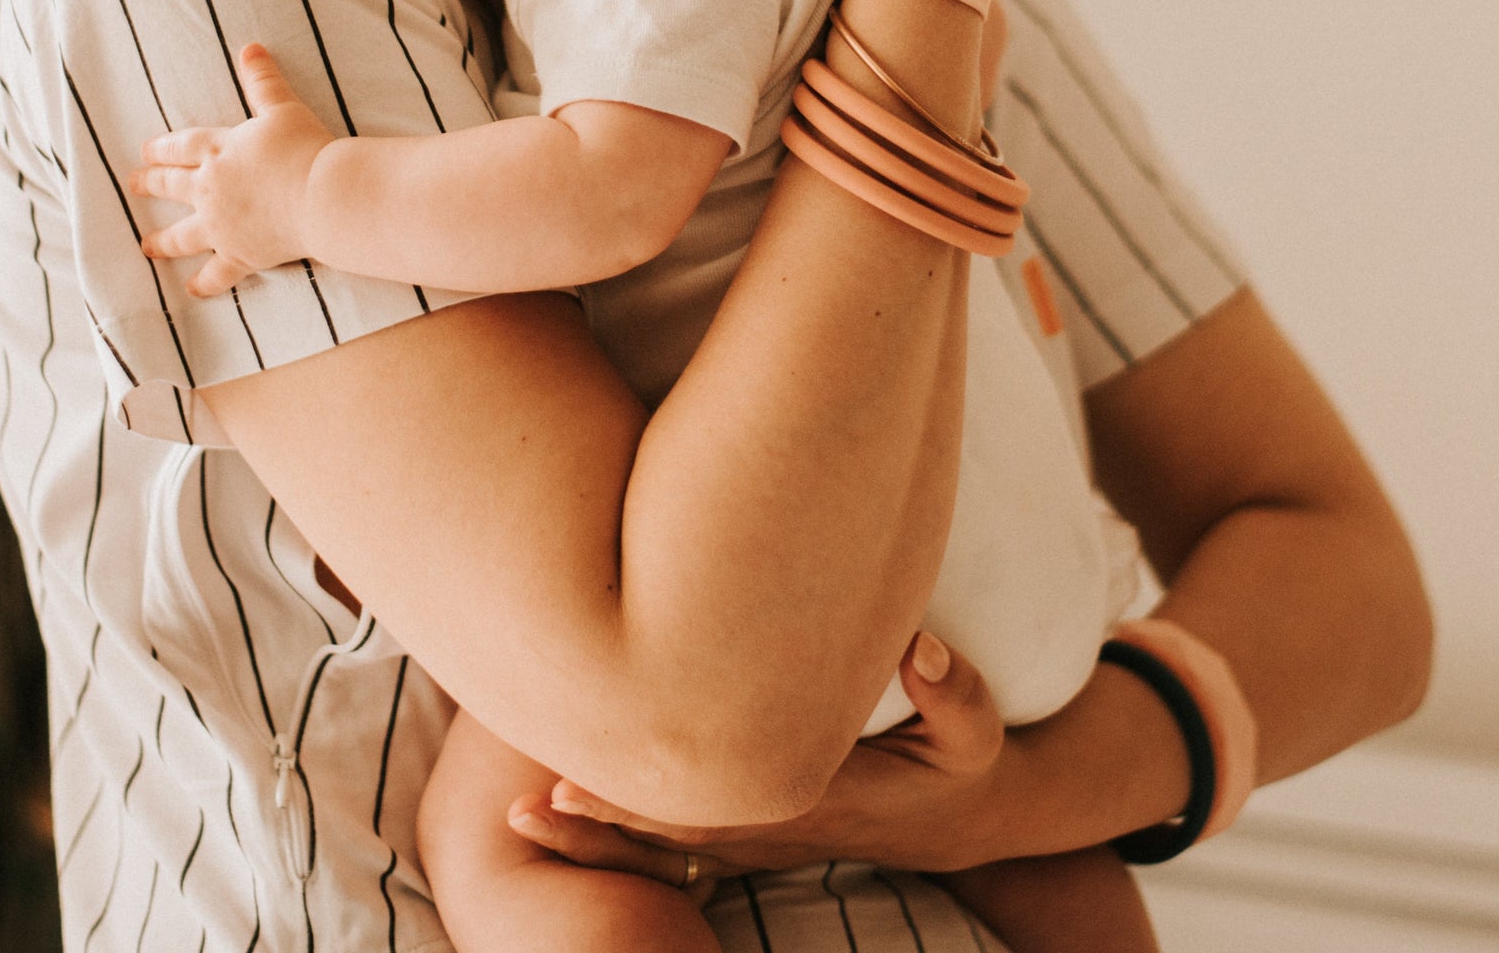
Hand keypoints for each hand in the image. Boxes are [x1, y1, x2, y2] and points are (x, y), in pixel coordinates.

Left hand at [127, 44, 334, 294]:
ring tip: (146, 245)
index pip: (181, 147)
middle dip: (151, 185)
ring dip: (161, 241)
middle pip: (173, 186)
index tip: (145, 152)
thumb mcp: (283, 107)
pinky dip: (204, 284)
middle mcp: (211, 189)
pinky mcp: (240, 255)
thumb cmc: (305, 148)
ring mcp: (222, 226)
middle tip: (132, 185)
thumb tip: (250, 47)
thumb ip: (263, 80)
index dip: (162, 149)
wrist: (321, 195)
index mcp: (219, 151)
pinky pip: (216, 274)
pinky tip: (191, 289)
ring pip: (182, 235)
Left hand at [507, 633, 1011, 881]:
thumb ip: (952, 690)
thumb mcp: (979, 730)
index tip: (578, 779)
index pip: (714, 808)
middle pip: (672, 838)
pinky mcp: (761, 834)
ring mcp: (766, 839)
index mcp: (817, 803)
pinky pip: (682, 850)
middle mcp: (778, 830)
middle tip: (524, 809)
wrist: (971, 820)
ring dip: (597, 840)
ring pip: (668, 851)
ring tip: (519, 820)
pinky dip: (624, 841)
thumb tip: (916, 648)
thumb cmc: (965, 765)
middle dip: (597, 827)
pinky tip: (567, 820)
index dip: (645, 801)